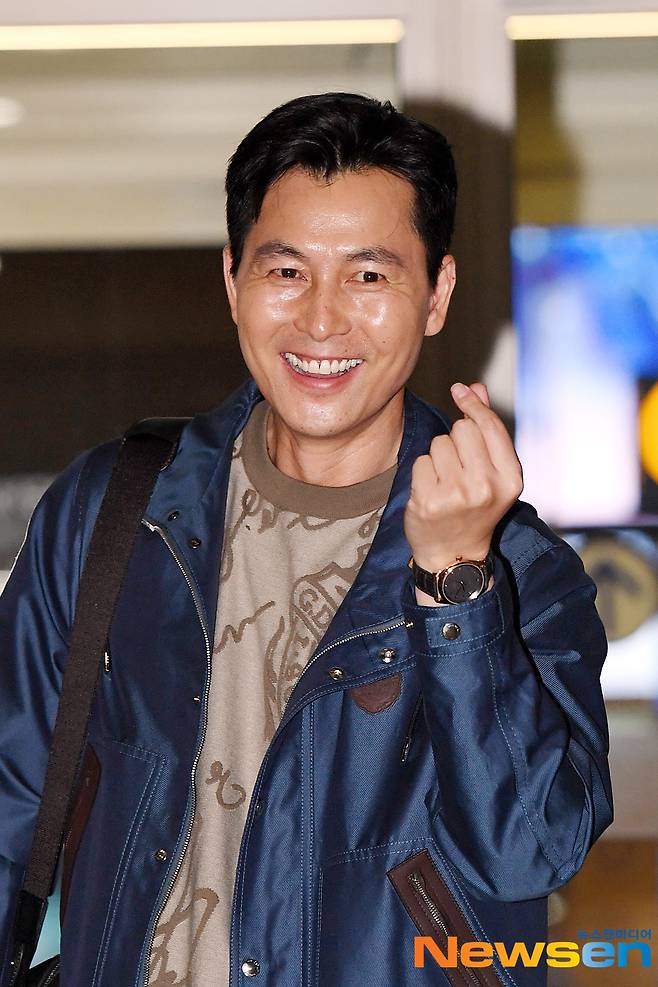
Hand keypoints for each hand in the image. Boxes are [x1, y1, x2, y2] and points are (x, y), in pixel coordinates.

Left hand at [404, 382, 523, 573]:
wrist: (454, 555)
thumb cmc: (475, 508)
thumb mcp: (492, 472)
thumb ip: (487, 428)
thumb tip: (476, 387)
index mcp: (511, 479)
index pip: (490, 426)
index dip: (473, 404)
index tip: (460, 390)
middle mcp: (487, 487)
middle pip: (462, 429)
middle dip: (457, 438)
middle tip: (459, 465)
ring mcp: (456, 496)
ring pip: (439, 443)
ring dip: (438, 456)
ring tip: (446, 481)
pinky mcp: (428, 501)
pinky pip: (421, 461)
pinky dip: (423, 471)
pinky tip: (431, 490)